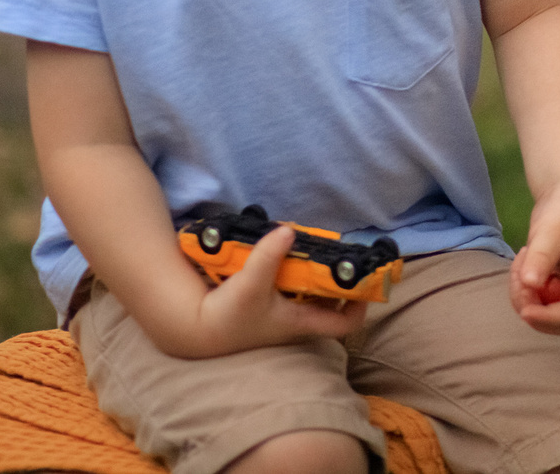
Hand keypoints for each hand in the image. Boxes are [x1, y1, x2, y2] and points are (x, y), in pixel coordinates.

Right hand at [172, 222, 366, 356]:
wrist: (195, 329)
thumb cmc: (227, 315)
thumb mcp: (249, 284)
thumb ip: (268, 256)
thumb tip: (288, 230)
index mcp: (301, 323)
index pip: (346, 324)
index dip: (361, 305)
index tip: (364, 282)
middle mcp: (296, 323)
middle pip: (330, 304)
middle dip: (337, 281)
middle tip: (337, 255)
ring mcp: (283, 317)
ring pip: (312, 296)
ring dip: (315, 276)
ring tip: (315, 250)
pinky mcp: (268, 309)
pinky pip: (293, 291)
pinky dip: (295, 275)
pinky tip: (288, 255)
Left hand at [511, 182, 559, 333]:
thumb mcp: (553, 229)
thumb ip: (542, 257)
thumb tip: (530, 284)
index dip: (548, 317)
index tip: (525, 310)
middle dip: (534, 309)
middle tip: (520, 280)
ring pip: (543, 312)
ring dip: (524, 295)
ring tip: (522, 258)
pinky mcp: (553, 282)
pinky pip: (535, 298)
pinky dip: (522, 286)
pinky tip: (524, 257)